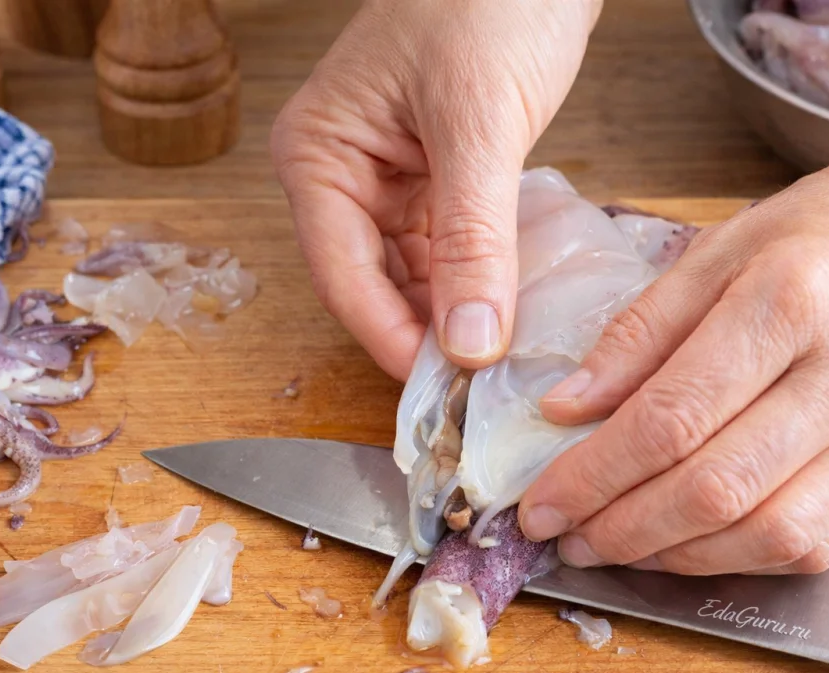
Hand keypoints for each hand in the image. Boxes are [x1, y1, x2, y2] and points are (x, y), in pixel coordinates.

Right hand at [271, 0, 600, 379]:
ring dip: (454, 313)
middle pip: (373, 285)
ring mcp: (389, 178)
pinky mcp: (435, 175)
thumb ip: (474, 239)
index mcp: (318, 156)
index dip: (390, 340)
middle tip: (476, 389)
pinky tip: (509, 308)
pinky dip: (477, 280)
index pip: (343, 277)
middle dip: (423, 334)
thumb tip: (472, 342)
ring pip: (413, 275)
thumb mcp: (480, 123)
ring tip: (499, 358)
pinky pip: (448, 248)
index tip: (444, 393)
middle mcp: (342, 174)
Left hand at [519, 99, 828, 574]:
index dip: (592, 473)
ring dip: (671, 554)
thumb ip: (637, 333)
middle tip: (561, 535)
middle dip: (620, 526)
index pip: (672, 417)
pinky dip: (734, 560)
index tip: (539, 502)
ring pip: (764, 533)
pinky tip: (680, 546)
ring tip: (608, 544)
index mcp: (791, 302)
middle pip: (715, 486)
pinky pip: (811, 546)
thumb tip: (563, 408)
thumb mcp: (716, 249)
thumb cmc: (820, 234)